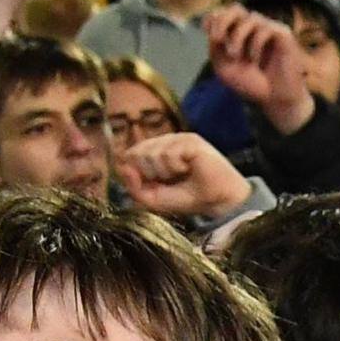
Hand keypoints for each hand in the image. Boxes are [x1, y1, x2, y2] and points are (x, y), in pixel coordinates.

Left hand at [116, 130, 251, 222]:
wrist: (217, 202)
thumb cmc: (189, 199)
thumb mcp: (154, 199)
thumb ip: (135, 187)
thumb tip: (122, 167)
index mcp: (155, 151)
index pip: (130, 154)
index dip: (137, 173)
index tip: (154, 185)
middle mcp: (165, 141)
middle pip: (137, 153)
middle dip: (151, 174)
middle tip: (171, 181)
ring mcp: (178, 138)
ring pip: (151, 153)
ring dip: (165, 172)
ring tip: (182, 175)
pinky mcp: (190, 140)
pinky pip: (168, 153)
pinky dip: (176, 167)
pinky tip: (189, 169)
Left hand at [205, 5, 317, 131]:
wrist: (274, 99)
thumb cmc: (251, 83)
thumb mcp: (224, 68)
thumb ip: (216, 48)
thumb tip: (213, 29)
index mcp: (238, 32)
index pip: (224, 12)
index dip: (213, 17)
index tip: (207, 32)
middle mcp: (254, 28)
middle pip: (236, 8)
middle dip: (223, 21)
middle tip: (218, 39)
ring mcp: (269, 29)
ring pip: (250, 17)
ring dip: (237, 37)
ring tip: (236, 56)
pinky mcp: (283, 34)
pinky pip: (265, 29)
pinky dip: (255, 45)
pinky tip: (256, 60)